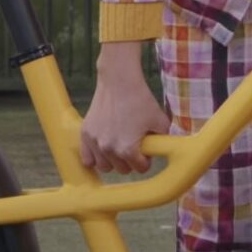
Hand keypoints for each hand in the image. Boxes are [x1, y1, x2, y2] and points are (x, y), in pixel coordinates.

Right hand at [80, 41, 170, 173]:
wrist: (119, 81)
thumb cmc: (140, 100)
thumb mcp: (161, 121)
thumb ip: (164, 141)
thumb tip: (165, 152)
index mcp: (128, 150)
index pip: (140, 168)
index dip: (146, 159)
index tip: (146, 149)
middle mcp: (109, 149)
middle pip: (123, 169)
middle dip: (130, 160)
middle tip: (134, 144)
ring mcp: (95, 142)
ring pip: (105, 167)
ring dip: (113, 160)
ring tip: (119, 145)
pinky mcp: (85, 134)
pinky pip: (87, 159)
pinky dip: (95, 157)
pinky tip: (103, 149)